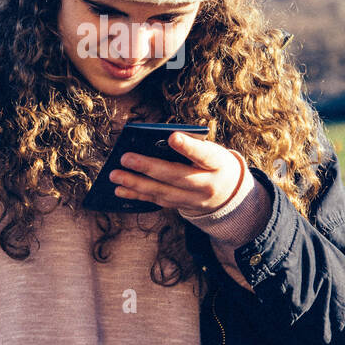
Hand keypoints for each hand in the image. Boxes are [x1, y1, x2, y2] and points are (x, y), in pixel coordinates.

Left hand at [109, 133, 244, 213]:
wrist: (229, 192)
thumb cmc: (212, 161)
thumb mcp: (211, 150)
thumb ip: (189, 146)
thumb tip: (153, 141)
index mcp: (218, 164)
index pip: (204, 155)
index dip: (189, 147)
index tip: (173, 137)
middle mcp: (207, 185)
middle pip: (176, 176)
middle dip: (149, 167)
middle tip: (125, 158)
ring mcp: (194, 200)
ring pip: (163, 192)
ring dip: (136, 184)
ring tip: (115, 174)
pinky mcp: (182, 207)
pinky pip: (157, 202)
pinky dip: (137, 196)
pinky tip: (119, 190)